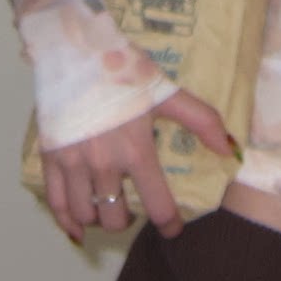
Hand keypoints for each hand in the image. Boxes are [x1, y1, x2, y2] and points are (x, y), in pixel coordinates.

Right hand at [40, 88, 232, 243]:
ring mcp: (73, 164)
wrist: (74, 52)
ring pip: (87, 214)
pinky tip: (78, 227)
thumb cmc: (123, 71)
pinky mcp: (50, 158)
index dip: (168, 223)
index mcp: (136, 151)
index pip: (157, 205)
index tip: (172, 229)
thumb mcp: (167, 93)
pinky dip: (67, 221)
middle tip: (134, 211)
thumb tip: (230, 149)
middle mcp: (103, 164)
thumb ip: (202, 120)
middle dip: (128, 220)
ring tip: (110, 209)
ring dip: (100, 219)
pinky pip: (56, 203)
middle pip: (115, 217)